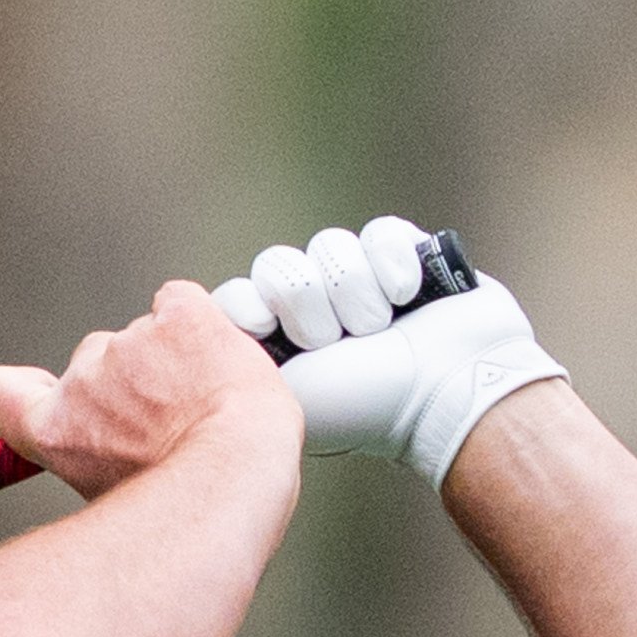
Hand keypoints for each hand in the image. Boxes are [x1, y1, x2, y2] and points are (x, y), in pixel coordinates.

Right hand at [0, 281, 296, 501]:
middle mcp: (83, 384)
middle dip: (135, 379)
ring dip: (175, 358)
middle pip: (97, 358)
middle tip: (178, 419)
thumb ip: (101, 465)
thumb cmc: (190, 506)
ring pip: (147, 335)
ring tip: (211, 406)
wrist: (235, 476)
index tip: (32, 387)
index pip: (2, 393)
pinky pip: (179, 303)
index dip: (18, 387)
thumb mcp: (117, 503)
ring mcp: (130, 344)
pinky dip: (197, 323)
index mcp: (58, 434)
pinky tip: (216, 358)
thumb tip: (115, 455)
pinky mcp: (176, 318)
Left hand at [212, 220, 568, 492]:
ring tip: (379, 330)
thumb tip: (187, 330)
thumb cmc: (366, 404)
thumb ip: (232, 362)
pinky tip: (410, 297)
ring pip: (328, 247)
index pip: (238, 295)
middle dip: (309, 304)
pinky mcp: (404, 257)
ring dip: (355, 293)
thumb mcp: (283, 392)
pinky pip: (378, 232)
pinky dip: (393, 264)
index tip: (267, 327)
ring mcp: (360, 282)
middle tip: (336, 343)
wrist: (448, 392)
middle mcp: (315, 310)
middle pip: (278, 264)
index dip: (251, 304)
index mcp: (279, 343)